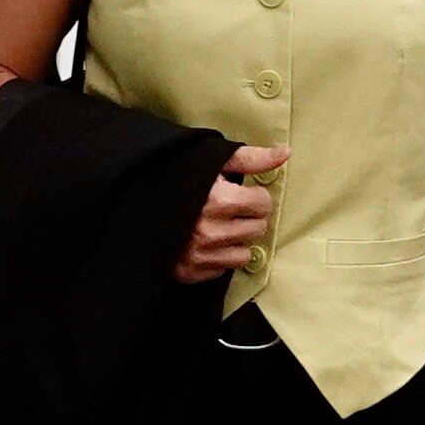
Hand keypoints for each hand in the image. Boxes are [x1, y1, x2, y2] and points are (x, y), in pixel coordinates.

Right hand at [173, 144, 288, 284]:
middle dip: (248, 217)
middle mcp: (210, 231)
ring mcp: (199, 254)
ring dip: (236, 240)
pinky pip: (223, 269)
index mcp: (219, 201)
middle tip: (229, 209)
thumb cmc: (180, 178)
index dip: (254, 195)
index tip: (240, 193)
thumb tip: (285, 153)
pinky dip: (218, 256)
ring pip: (244, 254)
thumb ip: (251, 158)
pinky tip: (205, 241)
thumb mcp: (213, 161)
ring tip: (218, 226)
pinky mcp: (189, 271)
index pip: (263, 203)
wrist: (139, 201)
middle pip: (258, 228)